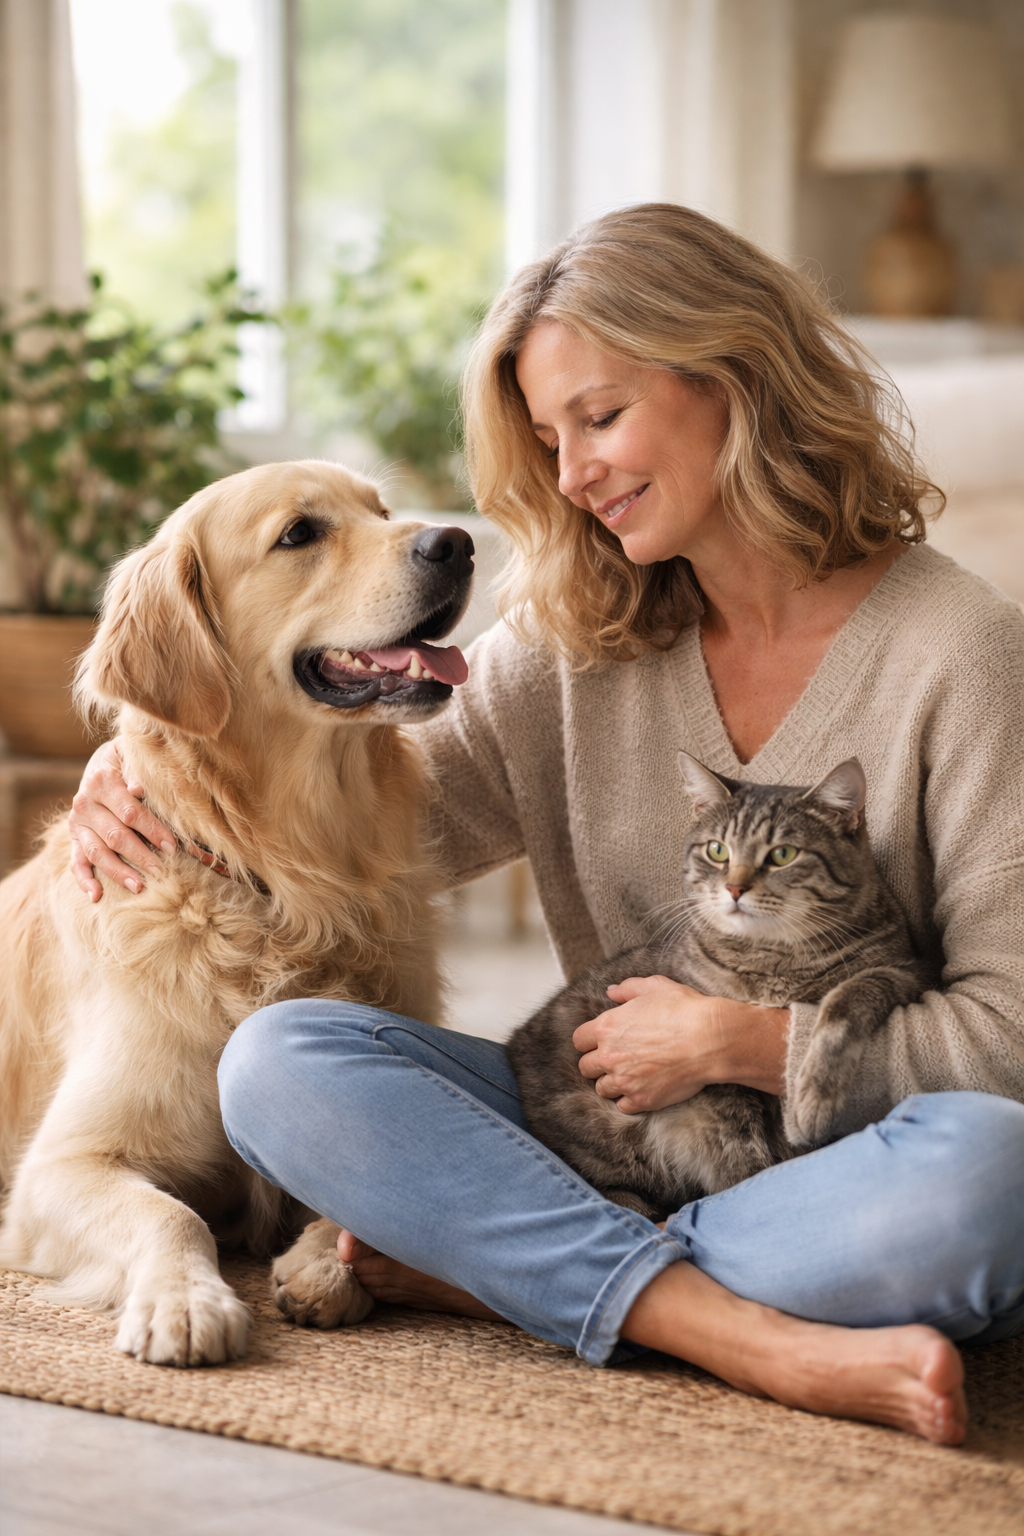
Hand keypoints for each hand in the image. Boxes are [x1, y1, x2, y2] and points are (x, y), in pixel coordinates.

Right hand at [69, 739, 175, 900]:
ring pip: (97, 852)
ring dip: (118, 872)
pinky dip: (83, 880)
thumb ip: (137, 769)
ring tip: (139, 887)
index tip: (173, 846)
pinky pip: (76, 861)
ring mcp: (77, 823)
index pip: (130, 812)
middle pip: (116, 836)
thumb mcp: (131, 755)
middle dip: (142, 855)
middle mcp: (85, 803)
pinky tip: (96, 896)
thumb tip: (140, 788)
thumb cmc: (127, 761)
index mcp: (102, 781)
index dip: (153, 830)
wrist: (101, 763)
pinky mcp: (74, 838)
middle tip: (162, 872)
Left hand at [572, 975, 788, 1113]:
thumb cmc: (684, 1009)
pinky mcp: (642, 1099)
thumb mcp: (655, 986)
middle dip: (597, 1064)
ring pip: (602, 1089)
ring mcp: (625, 1081)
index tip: (601, 1041)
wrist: (710, 1039)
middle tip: (614, 1060)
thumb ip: (627, 989)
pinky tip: (641, 1089)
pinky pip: (623, 1106)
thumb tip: (611, 991)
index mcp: (607, 1027)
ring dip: (611, 1083)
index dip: (589, 1040)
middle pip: (585, 1067)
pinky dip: (629, 1099)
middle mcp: (610, 1056)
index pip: (579, 1040)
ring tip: (628, 1075)